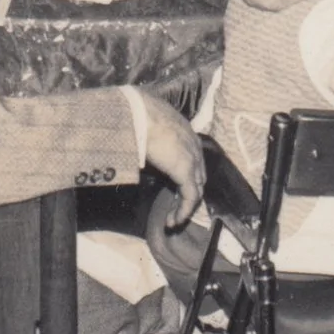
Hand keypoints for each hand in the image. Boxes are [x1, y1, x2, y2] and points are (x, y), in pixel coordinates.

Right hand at [137, 93, 205, 227]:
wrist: (138, 112)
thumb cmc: (135, 115)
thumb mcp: (147, 127)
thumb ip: (149, 139)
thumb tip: (137, 147)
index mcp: (185, 133)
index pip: (192, 160)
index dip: (185, 177)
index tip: (171, 190)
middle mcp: (193, 145)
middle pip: (198, 176)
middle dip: (187, 194)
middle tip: (174, 208)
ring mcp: (192, 158)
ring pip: (196, 189)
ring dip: (184, 206)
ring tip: (173, 220)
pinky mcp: (186, 171)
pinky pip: (190, 197)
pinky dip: (183, 211)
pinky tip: (174, 221)